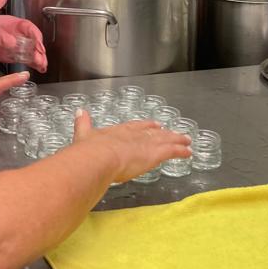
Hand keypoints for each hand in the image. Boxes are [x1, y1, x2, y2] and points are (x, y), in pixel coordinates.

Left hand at [0, 16, 47, 72]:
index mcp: (12, 24)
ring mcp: (13, 45)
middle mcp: (15, 34)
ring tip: (42, 66)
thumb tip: (12, 42)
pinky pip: (24, 58)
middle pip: (32, 41)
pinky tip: (38, 68)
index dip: (36, 37)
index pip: (29, 29)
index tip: (39, 45)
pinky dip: (32, 63)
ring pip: (30, 51)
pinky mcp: (10, 55)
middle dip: (38, 50)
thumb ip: (0, 37)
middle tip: (41, 60)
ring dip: (37, 58)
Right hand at [72, 110, 190, 183]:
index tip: (153, 125)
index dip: (144, 126)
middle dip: (162, 133)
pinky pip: (171, 151)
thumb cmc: (89, 150)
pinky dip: (180, 151)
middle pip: (152, 133)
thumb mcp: (83, 134)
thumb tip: (79, 111)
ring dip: (176, 140)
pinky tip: (188, 152)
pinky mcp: (154, 154)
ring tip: (186, 140)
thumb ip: (83, 123)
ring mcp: (145, 144)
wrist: (98, 157)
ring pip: (165, 140)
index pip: (134, 127)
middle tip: (170, 131)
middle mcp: (133, 135)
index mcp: (117, 131)